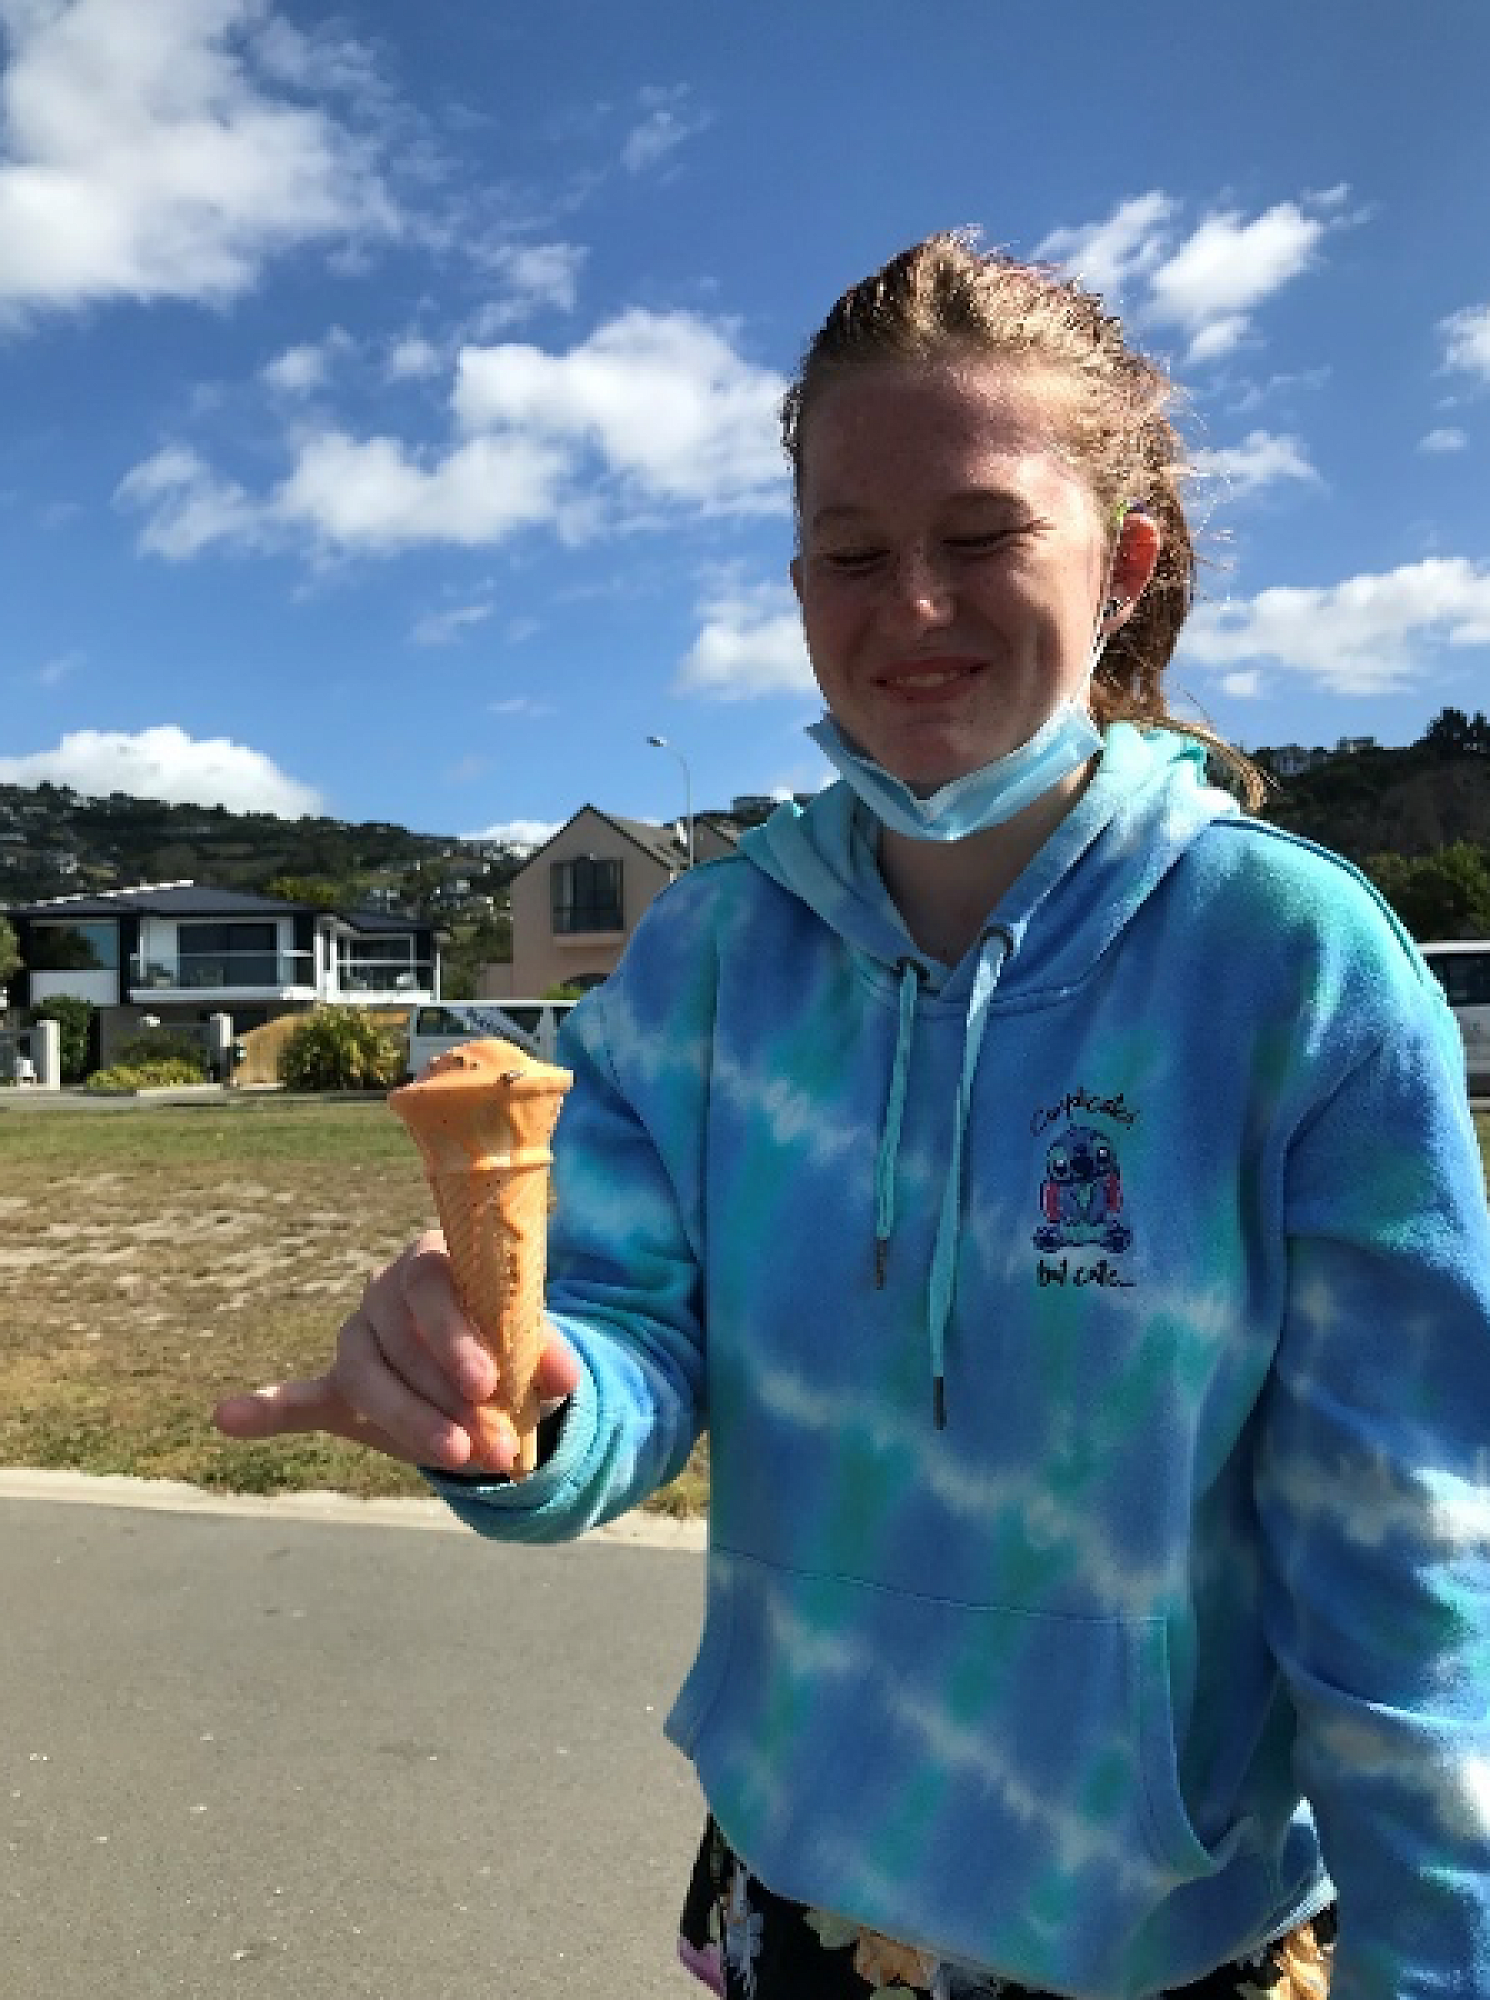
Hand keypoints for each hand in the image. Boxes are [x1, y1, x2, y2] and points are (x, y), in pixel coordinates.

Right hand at [211, 1230, 581, 1476]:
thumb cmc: (509, 1341)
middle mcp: (385, 1290)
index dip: (455, 1334)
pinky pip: (298, 1398)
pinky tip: (228, 1417)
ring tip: (461, 1460)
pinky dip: (266, 1410)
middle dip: (449, 1399)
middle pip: (402, 1341)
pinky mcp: (339, 1385)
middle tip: (495, 1444)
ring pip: (368, 1379)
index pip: (430, 1285)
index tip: (486, 1385)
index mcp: (433, 1259)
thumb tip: (567, 1379)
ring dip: (412, 1423)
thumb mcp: (533, 1343)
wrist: (486, 1365)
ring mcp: (358, 1337)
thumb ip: (544, 1353)